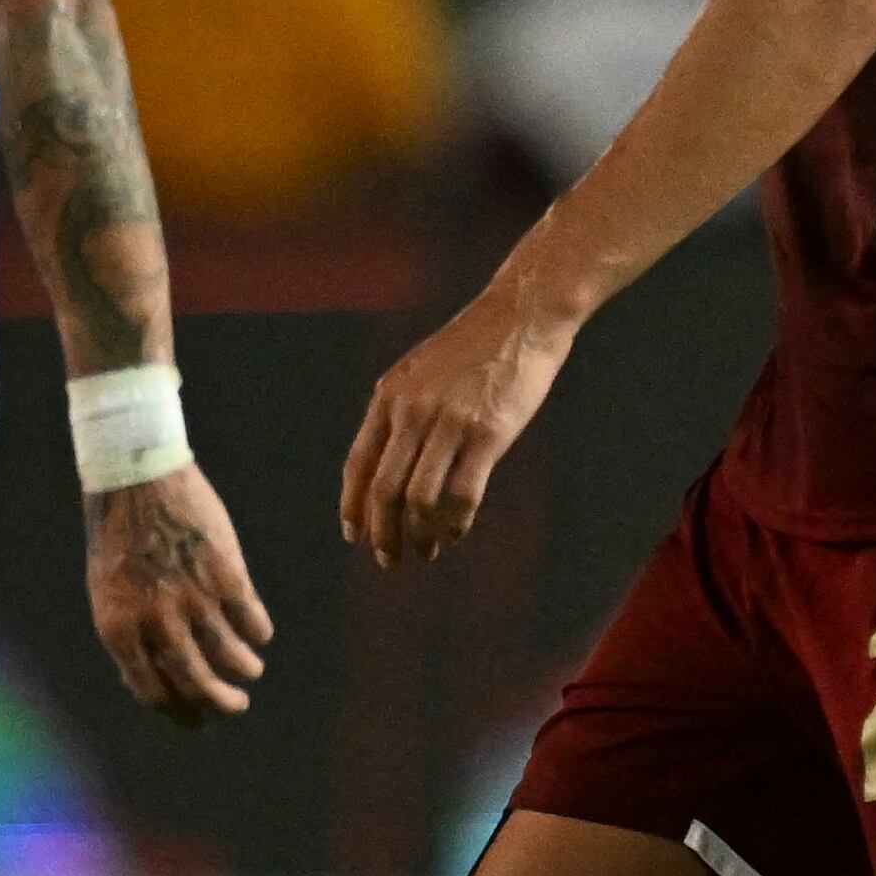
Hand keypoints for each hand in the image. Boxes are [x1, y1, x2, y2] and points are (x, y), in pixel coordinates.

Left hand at [84, 464, 271, 721]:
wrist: (135, 480)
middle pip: (198, 684)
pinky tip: (258, 635)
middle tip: (236, 705)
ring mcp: (194, 601)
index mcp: (118, 630)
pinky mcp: (228, 576)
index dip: (179, 710)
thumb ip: (130, 635)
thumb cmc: (117, 538)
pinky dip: (258, 634)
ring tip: (250, 669)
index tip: (196, 715)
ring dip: (245, 669)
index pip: (153, 693)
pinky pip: (252, 621)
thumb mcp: (108, 592)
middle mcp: (156, 623)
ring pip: (232, 657)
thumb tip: (154, 679)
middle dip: (221, 704)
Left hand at [340, 286, 573, 569]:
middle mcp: (411, 412)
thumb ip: (401, 412)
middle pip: (384, 490)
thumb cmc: (473, 347)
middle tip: (388, 560)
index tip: (354, 535)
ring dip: (420, 534)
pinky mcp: (489, 432)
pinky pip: (462, 492)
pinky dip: (455, 522)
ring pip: (420, 498)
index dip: (353, 506)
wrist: (521, 315)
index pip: (357, 465)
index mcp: (388, 397)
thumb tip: (389, 462)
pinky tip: (455, 534)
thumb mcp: (419, 371)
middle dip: (382, 533)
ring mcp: (449, 422)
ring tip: (426, 552)